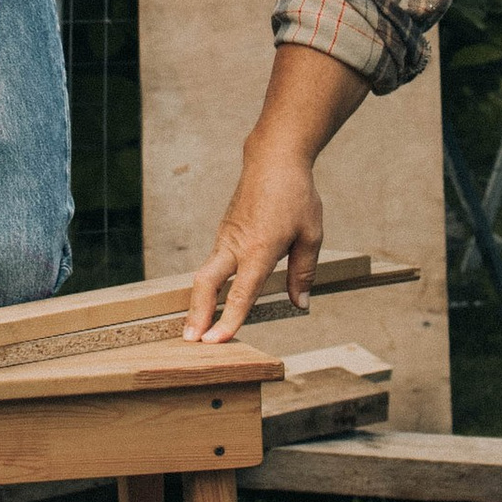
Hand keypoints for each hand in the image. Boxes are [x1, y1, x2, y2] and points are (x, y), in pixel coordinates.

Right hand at [184, 141, 324, 340]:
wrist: (273, 159)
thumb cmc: (296, 196)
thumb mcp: (311, 235)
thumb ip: (304, 272)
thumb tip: (301, 303)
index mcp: (260, 248)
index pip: (242, 292)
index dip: (229, 319)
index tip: (216, 342)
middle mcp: (236, 245)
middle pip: (206, 284)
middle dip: (197, 313)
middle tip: (191, 341)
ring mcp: (225, 238)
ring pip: (205, 275)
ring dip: (198, 303)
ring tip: (196, 330)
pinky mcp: (224, 233)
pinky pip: (213, 264)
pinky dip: (208, 287)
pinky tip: (210, 302)